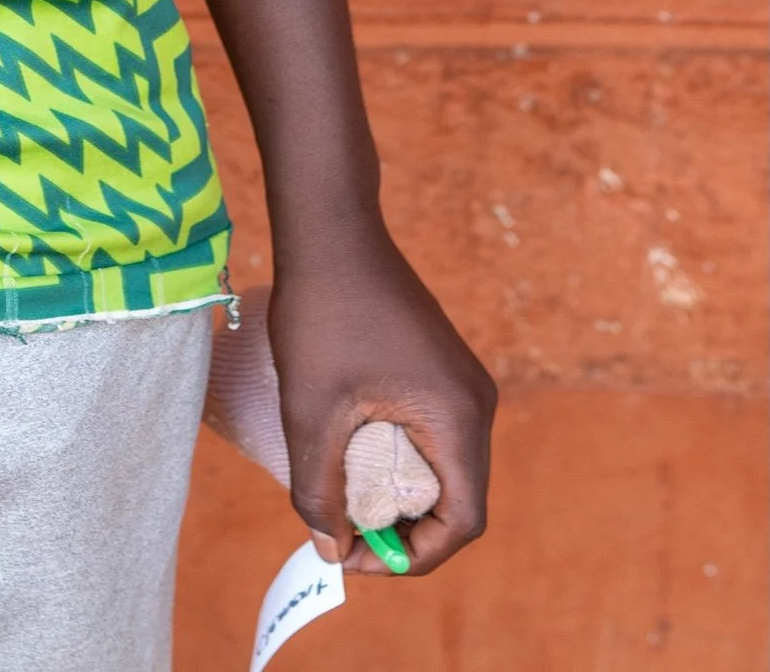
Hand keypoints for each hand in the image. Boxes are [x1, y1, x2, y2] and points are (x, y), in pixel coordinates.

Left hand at [268, 228, 494, 576]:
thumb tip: (328, 548)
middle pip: (456, 498)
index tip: (356, 557)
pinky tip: (349, 454)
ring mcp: (460, 382)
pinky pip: (430, 434)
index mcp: (458, 417)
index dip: (415, 556)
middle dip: (402, 528)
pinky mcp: (439, 368)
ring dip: (396, 494)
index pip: (462, 520)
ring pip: (442, 467)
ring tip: (341, 498)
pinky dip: (396, 459)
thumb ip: (319, 488)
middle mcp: (474, 403)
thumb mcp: (310, 411)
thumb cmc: (322, 313)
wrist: (329, 227)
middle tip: (342, 534)